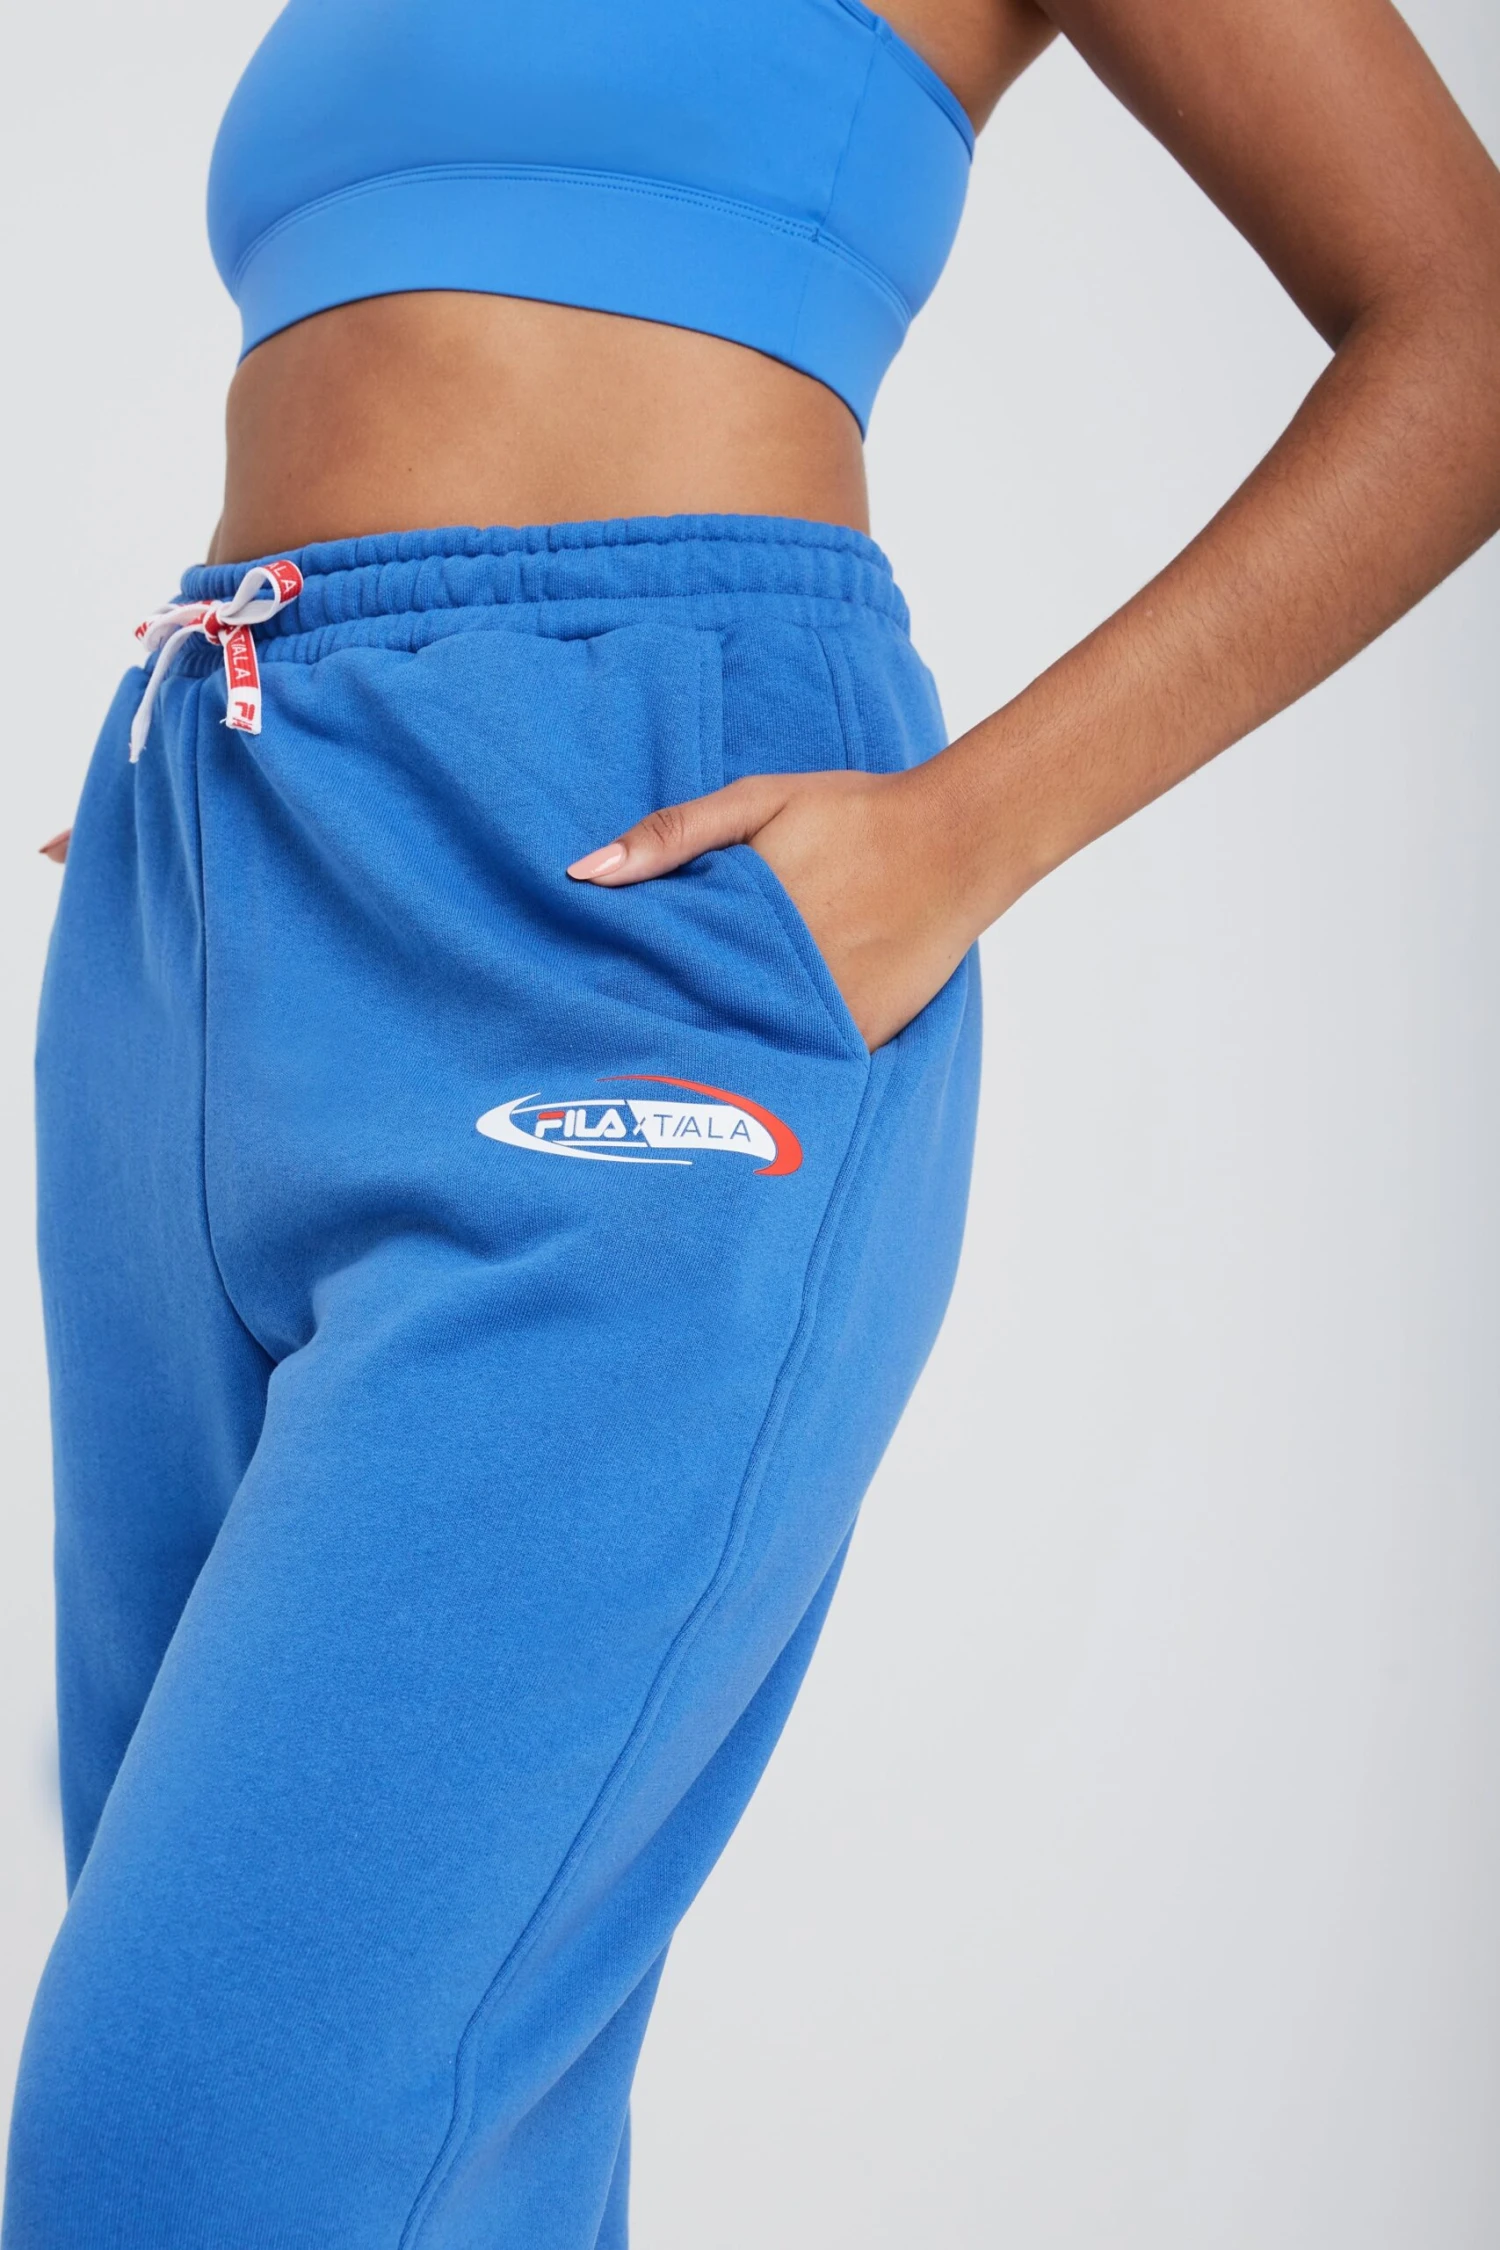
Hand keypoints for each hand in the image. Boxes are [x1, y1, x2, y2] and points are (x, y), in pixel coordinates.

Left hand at [566, 763, 983, 1050]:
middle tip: (620, 1048)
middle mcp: (778, 978)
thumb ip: (672, 835)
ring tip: (679, 1066)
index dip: (624, 992)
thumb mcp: (758, 801)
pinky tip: (753, 1063)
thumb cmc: (855, 814)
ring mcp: (822, 1014)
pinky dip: (779, 1064)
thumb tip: (584, 874)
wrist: (959, 840)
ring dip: (719, 1054)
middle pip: (696, 1023)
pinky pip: (804, 1066)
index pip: (657, 978)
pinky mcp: (860, 1036)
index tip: (591, 1004)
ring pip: (748, 1052)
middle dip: (662, 1031)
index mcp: (739, 925)